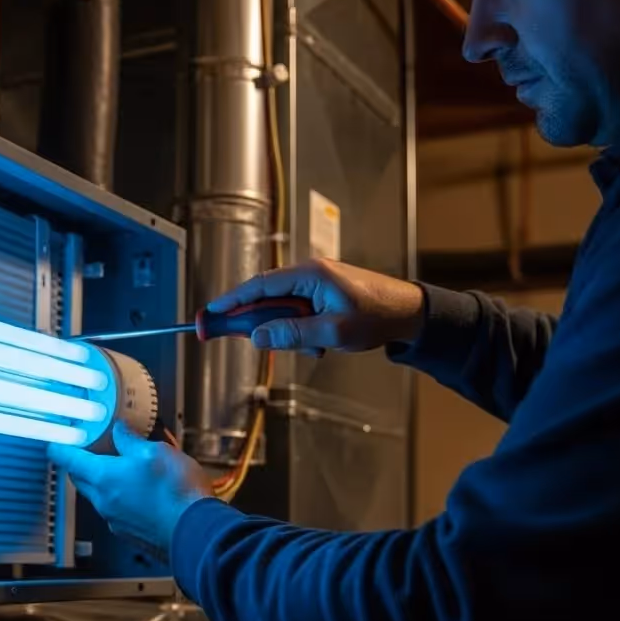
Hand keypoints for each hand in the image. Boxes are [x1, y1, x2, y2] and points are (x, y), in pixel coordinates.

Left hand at [47, 422, 213, 553]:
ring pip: (98, 497)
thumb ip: (131, 441)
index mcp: (104, 478)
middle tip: (88, 451)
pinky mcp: (131, 534)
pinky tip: (139, 492)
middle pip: (80, 480)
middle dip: (80, 465)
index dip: (59, 448)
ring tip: (122, 469)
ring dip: (103, 483)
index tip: (55, 443)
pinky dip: (120, 499)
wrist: (196, 532)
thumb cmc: (177, 493)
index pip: (69, 460)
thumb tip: (119, 431)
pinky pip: (116, 512)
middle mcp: (105, 502)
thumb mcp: (156, 451)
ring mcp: (116, 521)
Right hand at [208, 259, 424, 355]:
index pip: (258, 286)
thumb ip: (292, 334)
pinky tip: (318, 344)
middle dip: (259, 323)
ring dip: (288, 331)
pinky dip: (300, 330)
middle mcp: (309, 273)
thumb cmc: (378, 316)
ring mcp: (316, 283)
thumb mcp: (333, 332)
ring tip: (312, 347)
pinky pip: (298, 312)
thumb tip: (258, 337)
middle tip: (240, 338)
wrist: (410, 313)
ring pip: (282, 308)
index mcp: (310, 274)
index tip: (209, 314)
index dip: (231, 301)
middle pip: (266, 297)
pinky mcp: (323, 294)